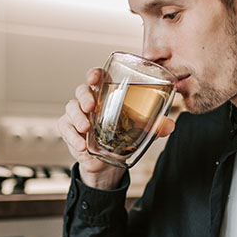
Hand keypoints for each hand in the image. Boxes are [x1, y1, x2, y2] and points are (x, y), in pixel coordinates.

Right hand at [57, 68, 174, 189]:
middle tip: (91, 107)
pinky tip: (81, 146)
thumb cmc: (123, 137)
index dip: (95, 74)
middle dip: (84, 96)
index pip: (98, 77)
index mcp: (106, 95)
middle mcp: (90, 101)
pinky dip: (72, 137)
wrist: (108, 163)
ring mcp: (77, 115)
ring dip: (77, 117)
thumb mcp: (140, 131)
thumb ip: (155, 127)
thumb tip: (170, 125)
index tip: (96, 78)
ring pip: (71, 107)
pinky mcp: (69, 130)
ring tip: (86, 129)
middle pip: (82, 90)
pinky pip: (65, 128)